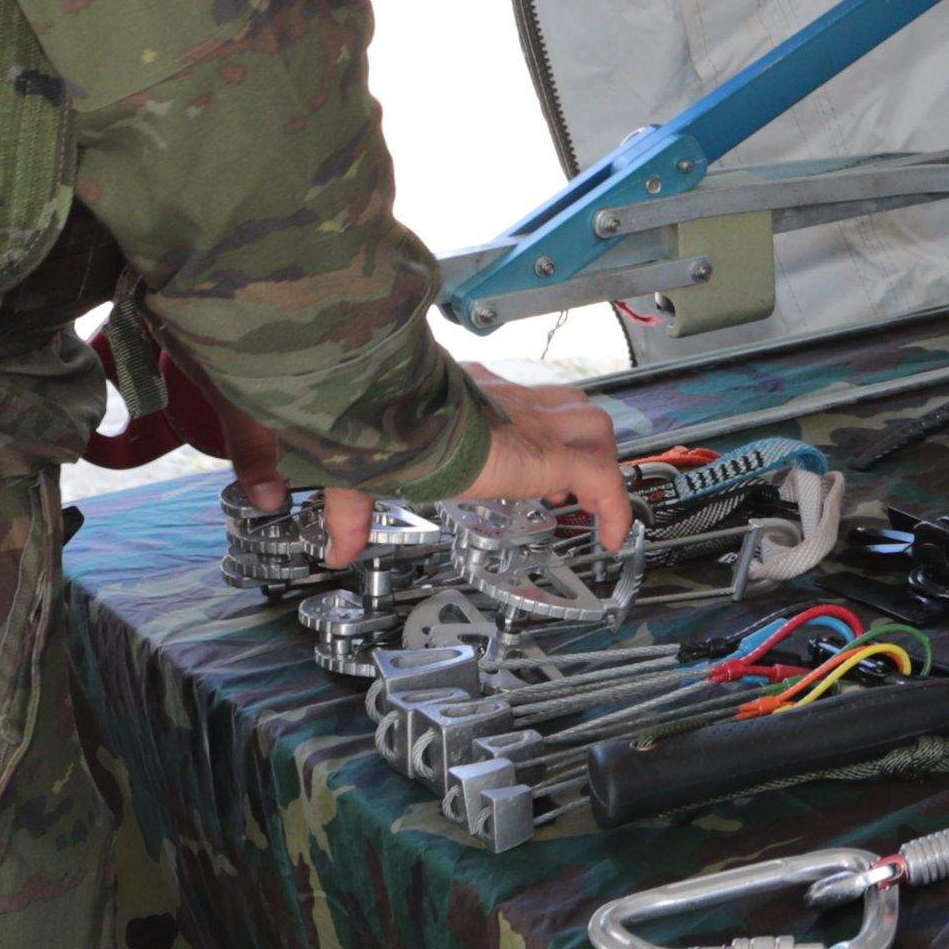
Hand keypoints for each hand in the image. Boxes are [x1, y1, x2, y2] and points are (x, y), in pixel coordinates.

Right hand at [235, 362, 634, 566]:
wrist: (392, 411)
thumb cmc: (375, 428)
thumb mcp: (366, 470)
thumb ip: (353, 511)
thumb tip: (335, 550)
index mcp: (473, 398)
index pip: (519, 402)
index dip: (534, 429)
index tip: (532, 466)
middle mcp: (512, 402)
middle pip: (568, 407)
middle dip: (576, 441)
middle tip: (563, 484)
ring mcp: (536, 425)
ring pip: (592, 429)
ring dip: (598, 463)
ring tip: (586, 503)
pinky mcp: (548, 454)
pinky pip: (601, 477)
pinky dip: (613, 505)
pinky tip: (612, 534)